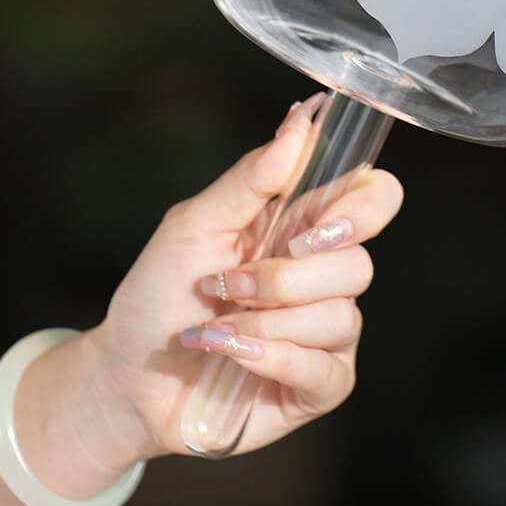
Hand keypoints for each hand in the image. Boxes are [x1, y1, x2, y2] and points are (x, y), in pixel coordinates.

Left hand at [84, 95, 403, 460]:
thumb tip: (301, 120)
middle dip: (288, 278)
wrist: (130, 377)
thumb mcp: (194, 224)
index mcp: (304, 225)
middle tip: (234, 284)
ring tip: (222, 325)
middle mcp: (326, 275)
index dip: (363, 208)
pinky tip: (234, 354)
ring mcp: (327, 333)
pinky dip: (272, 359)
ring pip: (341, 317)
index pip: (374, 198)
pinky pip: (324, 369)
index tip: (317, 226)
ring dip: (269, 321)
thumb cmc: (160, 294)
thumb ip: (252, 177)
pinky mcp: (319, 385)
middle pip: (360, 263)